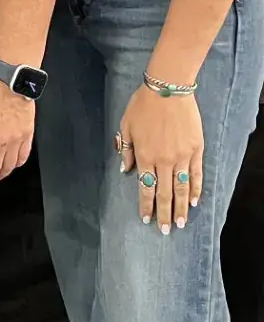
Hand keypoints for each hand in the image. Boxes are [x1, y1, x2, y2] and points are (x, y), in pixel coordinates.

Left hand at [117, 84, 203, 234]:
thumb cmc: (143, 105)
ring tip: (180, 223)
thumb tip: (126, 170)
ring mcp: (182, 156)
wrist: (168, 90)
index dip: (146, 204)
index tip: (146, 218)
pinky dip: (195, 190)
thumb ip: (126, 150)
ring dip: (181, 208)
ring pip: (182, 188)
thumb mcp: (126, 125)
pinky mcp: (196, 150)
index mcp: (144, 155)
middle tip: (165, 231)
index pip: (146, 186)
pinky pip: (196, 175)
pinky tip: (194, 201)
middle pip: (165, 193)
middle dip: (164, 213)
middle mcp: (163, 160)